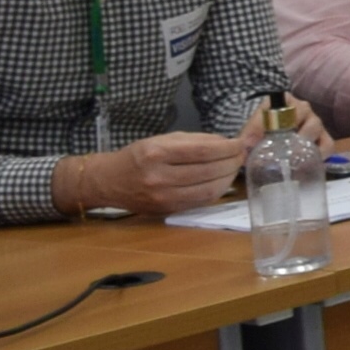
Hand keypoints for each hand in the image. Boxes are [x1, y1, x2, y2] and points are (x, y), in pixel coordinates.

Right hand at [57, 129, 249, 217]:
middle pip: (209, 171)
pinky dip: (217, 191)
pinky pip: (200, 201)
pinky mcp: (167, 210)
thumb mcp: (161, 139)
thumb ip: (195, 141)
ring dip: (228, 178)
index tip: (241, 143)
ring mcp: (163, 197)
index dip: (228, 147)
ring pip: (209, 189)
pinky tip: (222, 181)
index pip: (203, 151)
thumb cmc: (137, 156)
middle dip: (232, 162)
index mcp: (156, 153)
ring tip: (234, 167)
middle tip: (242, 154)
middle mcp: (159, 176)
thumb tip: (227, 142)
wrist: (107, 182)